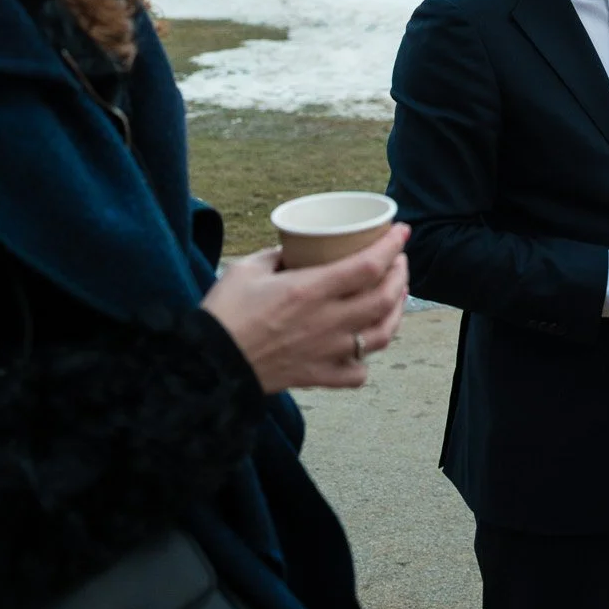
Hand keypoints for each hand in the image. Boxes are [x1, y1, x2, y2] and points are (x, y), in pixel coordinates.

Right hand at [201, 225, 409, 391]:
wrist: (206, 365)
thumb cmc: (222, 313)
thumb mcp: (246, 269)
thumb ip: (276, 256)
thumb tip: (294, 250)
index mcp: (309, 290)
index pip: (368, 266)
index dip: (392, 246)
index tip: (401, 232)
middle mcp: (326, 321)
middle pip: (384, 298)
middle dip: (400, 275)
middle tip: (398, 261)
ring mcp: (326, 352)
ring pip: (381, 336)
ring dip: (396, 313)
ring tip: (394, 297)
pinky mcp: (317, 376)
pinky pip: (356, 373)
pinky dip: (366, 360)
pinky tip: (363, 346)